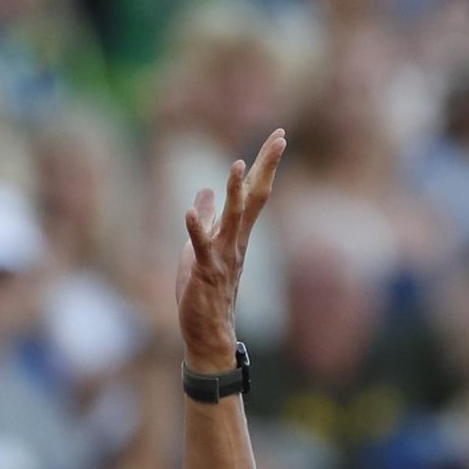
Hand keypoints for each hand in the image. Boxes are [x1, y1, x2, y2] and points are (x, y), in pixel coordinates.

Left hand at [175, 128, 285, 371]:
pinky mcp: (205, 272)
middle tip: (280, 138)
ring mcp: (224, 256)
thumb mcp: (201, 247)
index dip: (265, 164)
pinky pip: (202, 247)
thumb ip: (207, 219)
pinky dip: (196, 229)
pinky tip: (188, 211)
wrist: (208, 332)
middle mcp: (237, 241)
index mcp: (237, 234)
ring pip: (234, 220)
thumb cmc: (205, 291)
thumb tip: (204, 191)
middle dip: (266, 167)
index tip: (279, 136)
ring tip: (236, 164)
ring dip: (234, 192)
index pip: (255, 192)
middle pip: (255, 198)